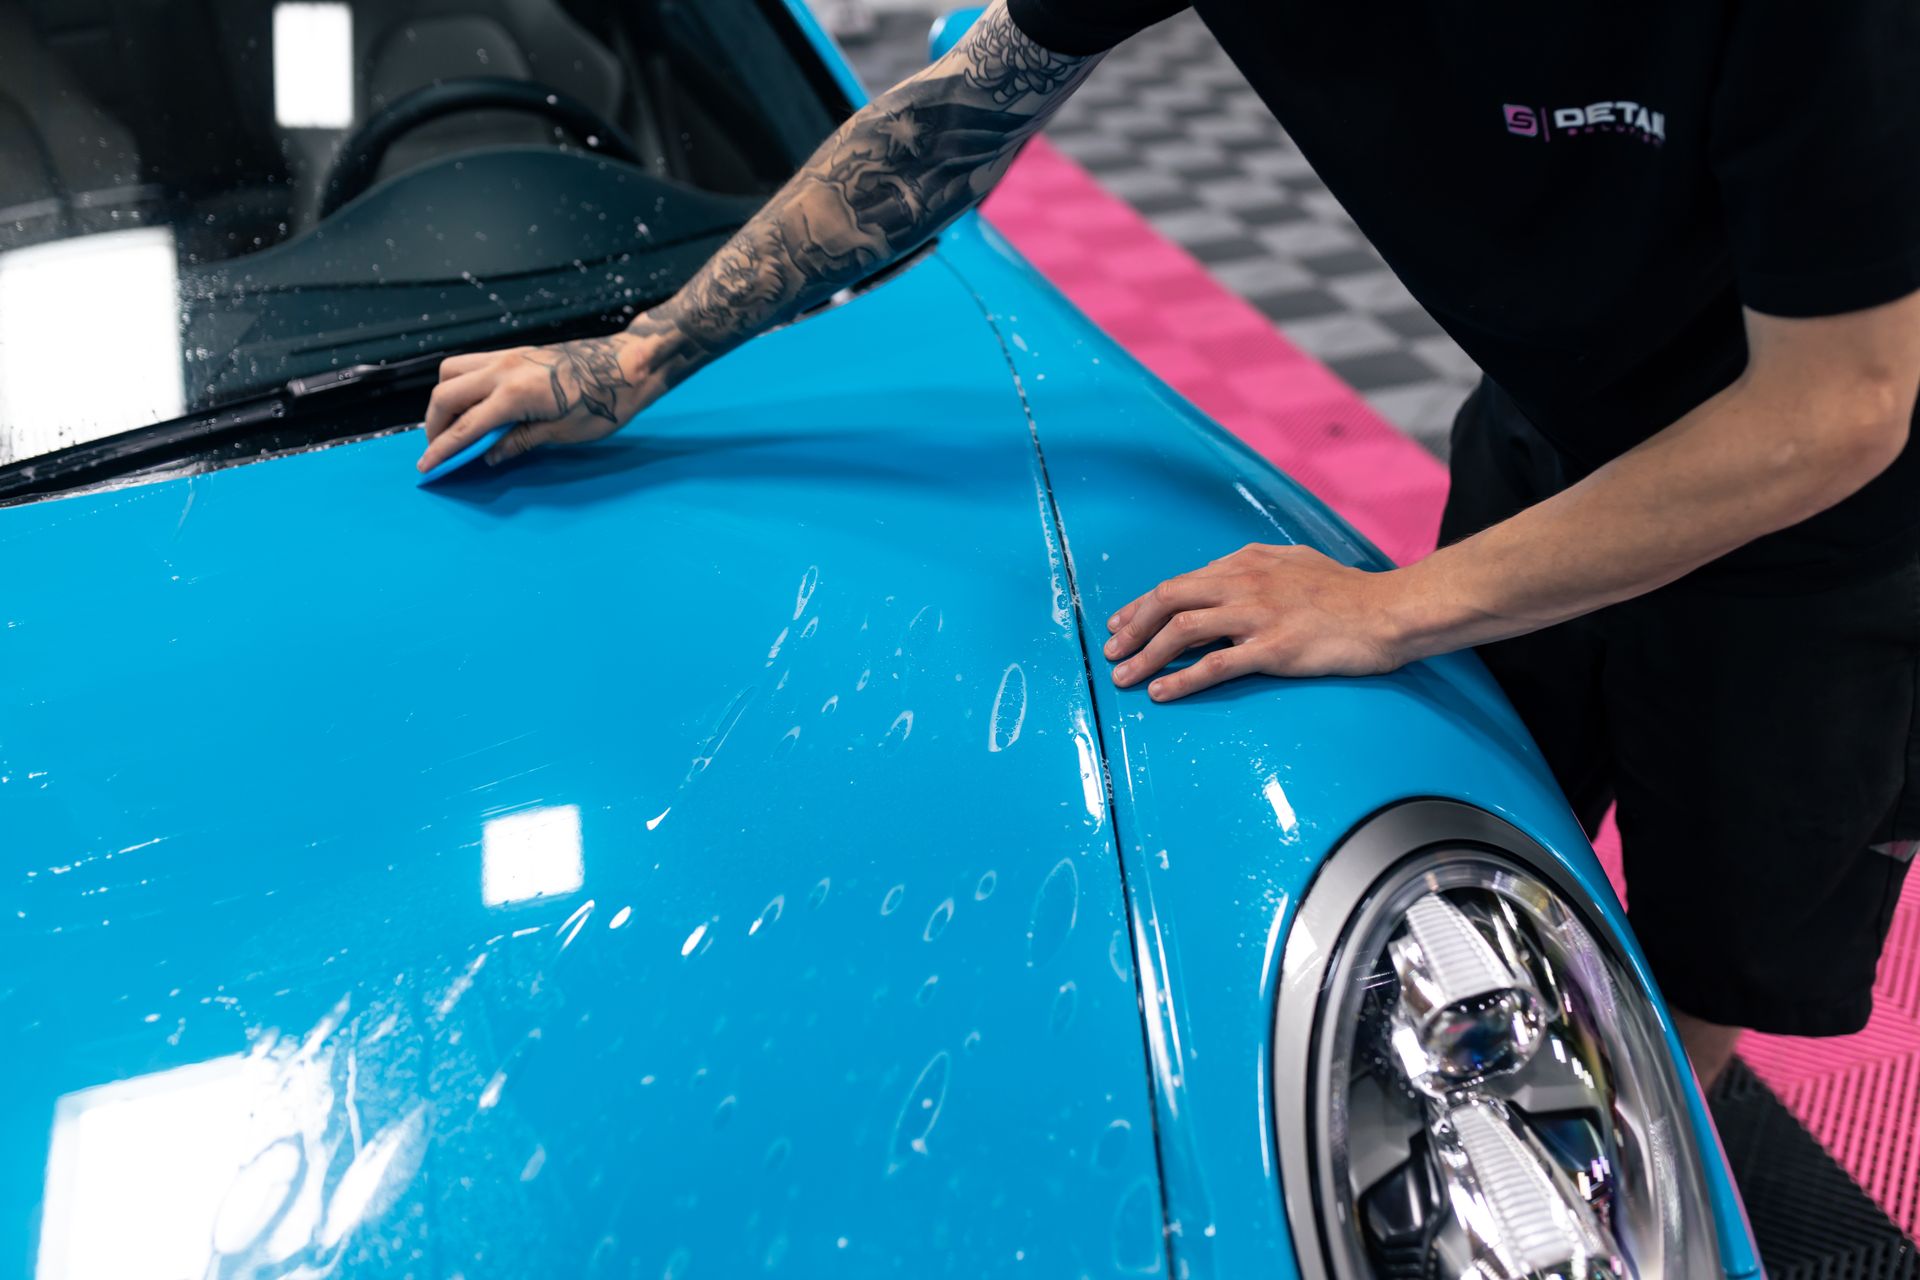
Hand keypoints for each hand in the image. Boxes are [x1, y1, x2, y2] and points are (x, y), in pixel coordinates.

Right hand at [415, 318, 690, 472]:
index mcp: (513, 394)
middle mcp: (502, 370)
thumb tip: (488, 456)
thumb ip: (519, 442)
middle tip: (439, 449)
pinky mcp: (515, 352)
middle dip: (434, 425)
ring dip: (444, 399)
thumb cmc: (604, 403)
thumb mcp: (562, 432)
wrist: (627, 365)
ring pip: (452, 371)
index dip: (442, 450)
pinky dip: (462, 383)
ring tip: (453, 425)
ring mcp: (507, 357)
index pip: (465, 426)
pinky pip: (473, 363)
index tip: (426, 467)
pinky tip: (474, 404)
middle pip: (445, 395)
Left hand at [1102, 543, 1417, 699]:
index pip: (1181, 581)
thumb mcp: (1296, 561)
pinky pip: (1216, 665)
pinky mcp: (1274, 648)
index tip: (1121, 623)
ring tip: (1123, 676)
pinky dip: (1182, 679)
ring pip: (1183, 630)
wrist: (1388, 612)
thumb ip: (1257, 564)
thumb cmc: (1346, 591)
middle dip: (1133, 626)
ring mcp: (1258, 615)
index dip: (1145, 604)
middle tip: (1110, 650)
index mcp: (1247, 562)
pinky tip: (1161, 692)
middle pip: (1170, 599)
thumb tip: (1224, 571)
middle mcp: (1246, 582)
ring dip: (1146, 655)